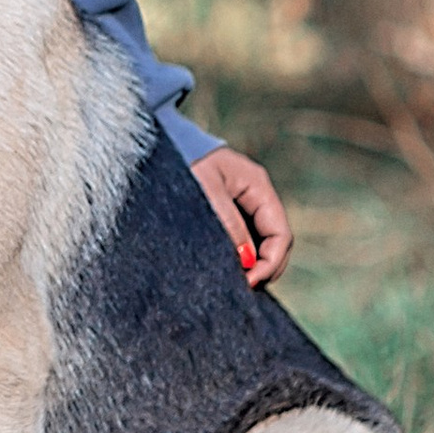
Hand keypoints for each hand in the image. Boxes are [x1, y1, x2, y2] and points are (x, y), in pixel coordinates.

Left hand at [191, 146, 290, 287]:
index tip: (249, 281)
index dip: (271, 262)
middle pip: (274, 241)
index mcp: (257, 185)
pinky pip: (241, 237)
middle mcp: (255, 195)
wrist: (152, 143)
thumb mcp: (205, 190)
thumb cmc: (181, 159)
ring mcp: (242, 202)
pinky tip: (224, 268)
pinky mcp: (225, 210)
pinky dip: (238, 255)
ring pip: (259, 242)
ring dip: (251, 264)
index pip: (281, 234)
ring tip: (232, 283)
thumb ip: (227, 223)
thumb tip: (245, 259)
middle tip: (241, 289)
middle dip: (263, 267)